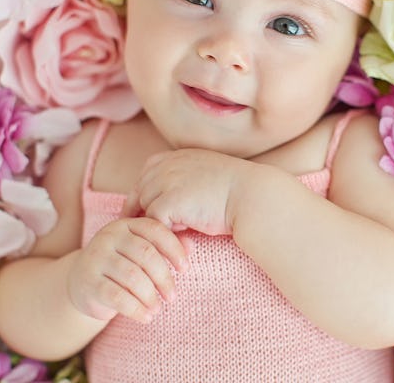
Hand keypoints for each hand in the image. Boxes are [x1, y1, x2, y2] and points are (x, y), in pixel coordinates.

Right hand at [67, 217, 188, 322]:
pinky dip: (136, 309)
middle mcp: (108, 236)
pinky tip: (145, 317)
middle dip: (164, 278)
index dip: (174, 249)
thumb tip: (191, 246)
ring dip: (150, 296)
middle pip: (145, 255)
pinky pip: (117, 296)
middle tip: (172, 296)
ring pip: (132, 277)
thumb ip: (165, 246)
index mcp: (126, 224)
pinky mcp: (88, 282)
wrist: (81, 282)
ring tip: (158, 308)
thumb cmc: (121, 265)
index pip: (155, 230)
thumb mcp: (141, 252)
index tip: (185, 269)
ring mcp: (96, 258)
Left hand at [124, 148, 251, 235]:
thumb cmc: (238, 191)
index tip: (149, 208)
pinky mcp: (168, 202)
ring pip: (145, 208)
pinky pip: (153, 223)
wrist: (252, 197)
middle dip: (145, 209)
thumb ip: (187, 179)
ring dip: (158, 222)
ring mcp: (166, 182)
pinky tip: (183, 237)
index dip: (147, 190)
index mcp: (179, 156)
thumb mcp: (208, 174)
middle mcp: (168, 165)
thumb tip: (173, 201)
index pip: (148, 170)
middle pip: (141, 190)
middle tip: (154, 229)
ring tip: (177, 233)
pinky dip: (164, 233)